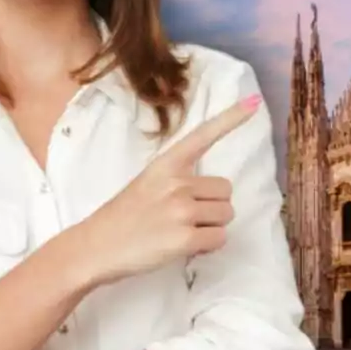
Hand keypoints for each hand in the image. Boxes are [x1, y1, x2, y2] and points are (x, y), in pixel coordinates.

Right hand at [72, 94, 262, 290]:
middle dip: (213, 207)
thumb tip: (214, 195)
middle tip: (186, 218)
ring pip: (226, 215)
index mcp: (166, 164)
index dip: (231, 118)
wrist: (95, 247)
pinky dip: (209, 246)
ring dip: (212, 227)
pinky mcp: (184, 239)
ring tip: (183, 232)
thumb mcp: (148, 182)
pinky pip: (219, 238)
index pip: (203, 135)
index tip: (255, 102)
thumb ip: (179, 180)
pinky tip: (186, 247)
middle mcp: (177, 182)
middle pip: (226, 191)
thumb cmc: (124, 216)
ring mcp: (181, 210)